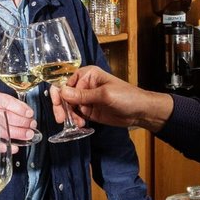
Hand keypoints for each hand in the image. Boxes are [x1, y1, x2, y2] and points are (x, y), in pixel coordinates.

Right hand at [0, 89, 36, 145]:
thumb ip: (11, 104)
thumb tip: (27, 112)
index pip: (7, 102)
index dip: (20, 108)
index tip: (30, 114)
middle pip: (7, 117)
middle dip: (23, 122)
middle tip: (32, 126)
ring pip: (2, 130)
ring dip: (17, 134)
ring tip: (28, 135)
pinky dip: (2, 146)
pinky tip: (13, 147)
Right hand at [55, 66, 174, 133]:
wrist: (140, 112)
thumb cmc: (127, 97)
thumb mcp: (104, 95)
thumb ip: (83, 95)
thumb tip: (62, 92)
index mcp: (88, 75)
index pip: (66, 82)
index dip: (59, 93)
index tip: (58, 105)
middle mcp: (84, 85)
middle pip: (64, 95)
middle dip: (61, 107)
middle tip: (61, 119)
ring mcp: (86, 99)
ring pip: (68, 107)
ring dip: (69, 116)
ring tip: (78, 123)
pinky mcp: (89, 111)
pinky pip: (75, 115)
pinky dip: (75, 120)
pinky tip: (80, 125)